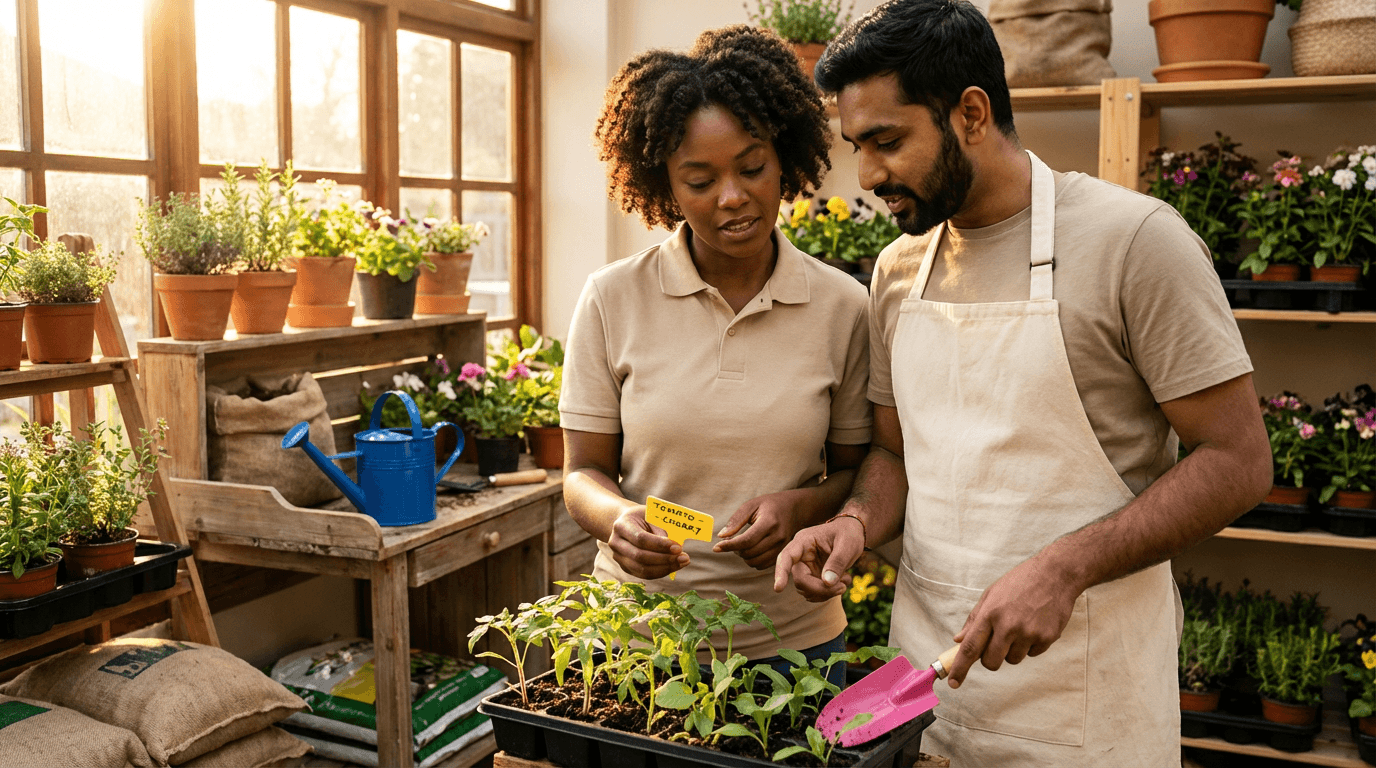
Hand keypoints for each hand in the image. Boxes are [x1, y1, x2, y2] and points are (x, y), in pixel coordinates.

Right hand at [608, 506, 688, 579]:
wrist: (627, 522)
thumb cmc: (643, 517)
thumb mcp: (652, 515)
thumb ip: (661, 529)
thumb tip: (674, 548)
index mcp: (621, 525)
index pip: (640, 539)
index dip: (659, 545)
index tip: (677, 547)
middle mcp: (616, 543)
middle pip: (640, 556)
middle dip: (664, 559)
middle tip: (683, 557)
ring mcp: (619, 557)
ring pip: (642, 569)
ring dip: (665, 568)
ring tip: (682, 562)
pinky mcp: (625, 567)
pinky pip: (644, 574)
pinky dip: (661, 572)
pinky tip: (674, 566)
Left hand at [713, 491, 801, 568]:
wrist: (794, 509)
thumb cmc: (770, 505)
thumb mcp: (752, 505)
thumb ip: (736, 520)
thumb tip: (721, 536)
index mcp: (769, 522)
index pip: (746, 540)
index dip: (729, 546)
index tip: (716, 547)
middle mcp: (777, 536)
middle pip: (750, 552)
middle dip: (735, 550)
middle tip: (731, 541)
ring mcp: (782, 547)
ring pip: (755, 562)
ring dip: (743, 556)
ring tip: (741, 545)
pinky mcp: (782, 554)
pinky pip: (762, 565)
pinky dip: (752, 561)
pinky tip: (750, 550)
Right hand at [771, 516, 864, 601]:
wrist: (853, 533)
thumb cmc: (849, 533)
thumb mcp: (847, 544)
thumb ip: (837, 562)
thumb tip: (826, 582)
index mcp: (803, 542)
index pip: (786, 557)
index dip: (781, 572)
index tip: (778, 588)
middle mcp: (800, 556)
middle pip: (800, 580)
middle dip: (820, 589)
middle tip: (843, 587)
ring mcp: (806, 568)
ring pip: (806, 590)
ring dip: (826, 593)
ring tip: (845, 581)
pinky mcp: (813, 577)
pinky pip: (814, 593)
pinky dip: (829, 593)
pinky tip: (843, 581)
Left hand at [945, 555, 1078, 688]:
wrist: (1056, 574)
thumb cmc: (1020, 582)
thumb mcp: (991, 594)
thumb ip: (974, 619)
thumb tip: (958, 640)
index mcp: (990, 613)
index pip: (970, 647)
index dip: (960, 667)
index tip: (954, 682)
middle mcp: (1008, 625)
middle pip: (991, 662)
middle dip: (990, 660)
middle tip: (996, 645)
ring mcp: (1029, 633)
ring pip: (1013, 660)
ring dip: (1012, 651)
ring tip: (1020, 627)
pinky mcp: (1047, 638)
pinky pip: (1032, 654)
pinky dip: (1031, 646)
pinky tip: (1035, 625)